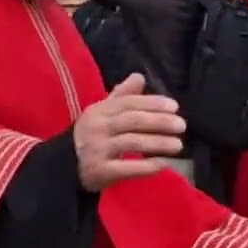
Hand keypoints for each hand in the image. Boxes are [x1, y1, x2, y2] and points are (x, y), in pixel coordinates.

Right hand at [73, 74, 185, 192]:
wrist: (65, 164)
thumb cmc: (91, 136)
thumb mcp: (102, 112)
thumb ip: (122, 96)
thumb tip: (139, 76)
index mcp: (99, 111)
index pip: (128, 103)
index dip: (152, 103)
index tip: (174, 106)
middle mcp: (97, 128)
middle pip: (132, 121)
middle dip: (159, 122)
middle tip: (182, 125)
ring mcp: (98, 150)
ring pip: (132, 142)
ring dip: (158, 143)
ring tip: (178, 145)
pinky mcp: (100, 171)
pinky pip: (127, 168)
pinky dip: (147, 166)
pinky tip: (163, 164)